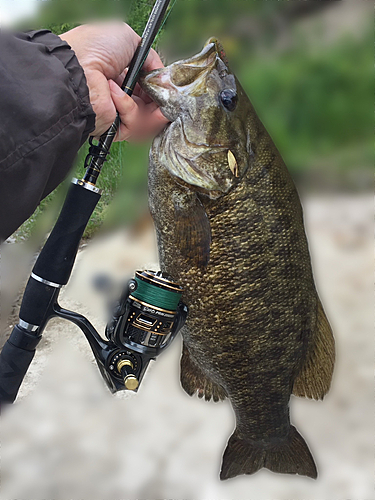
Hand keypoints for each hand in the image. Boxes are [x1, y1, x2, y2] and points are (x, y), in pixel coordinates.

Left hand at [59, 22, 168, 140]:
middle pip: (151, 109)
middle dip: (163, 105)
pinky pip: (133, 125)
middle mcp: (119, 96)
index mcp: (121, 75)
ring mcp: (116, 113)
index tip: (170, 87)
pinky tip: (115, 93)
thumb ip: (151, 57)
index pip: (148, 89)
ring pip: (146, 122)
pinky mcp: (112, 128)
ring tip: (154, 105)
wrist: (75, 69)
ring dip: (153, 113)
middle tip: (168, 100)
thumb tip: (163, 75)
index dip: (160, 89)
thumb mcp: (129, 40)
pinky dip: (128, 107)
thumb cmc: (94, 48)